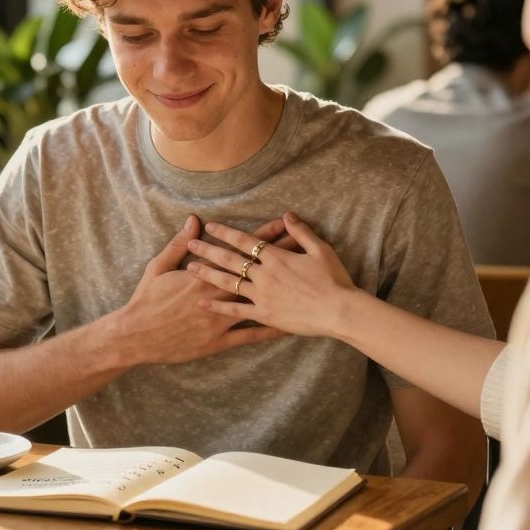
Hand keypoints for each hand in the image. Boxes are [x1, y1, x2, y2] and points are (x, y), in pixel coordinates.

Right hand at [109, 216, 290, 366]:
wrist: (137, 336)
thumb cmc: (146, 300)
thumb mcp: (159, 267)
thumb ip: (179, 244)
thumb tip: (193, 221)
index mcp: (204, 274)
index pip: (241, 251)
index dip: (264, 237)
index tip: (283, 224)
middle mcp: (216, 294)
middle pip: (256, 272)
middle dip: (281, 258)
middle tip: (303, 246)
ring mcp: (219, 319)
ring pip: (257, 302)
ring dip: (280, 293)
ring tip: (303, 285)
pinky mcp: (218, 341)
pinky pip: (249, 335)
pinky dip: (269, 331)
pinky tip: (287, 328)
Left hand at [186, 212, 366, 337]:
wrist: (340, 311)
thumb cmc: (334, 279)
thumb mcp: (321, 250)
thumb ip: (301, 232)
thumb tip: (287, 215)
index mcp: (276, 257)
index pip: (245, 241)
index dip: (225, 233)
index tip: (209, 227)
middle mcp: (265, 275)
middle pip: (230, 260)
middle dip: (208, 251)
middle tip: (191, 245)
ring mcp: (262, 296)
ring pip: (228, 283)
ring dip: (208, 274)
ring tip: (190, 268)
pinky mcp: (265, 315)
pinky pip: (237, 311)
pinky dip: (219, 306)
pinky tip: (203, 302)